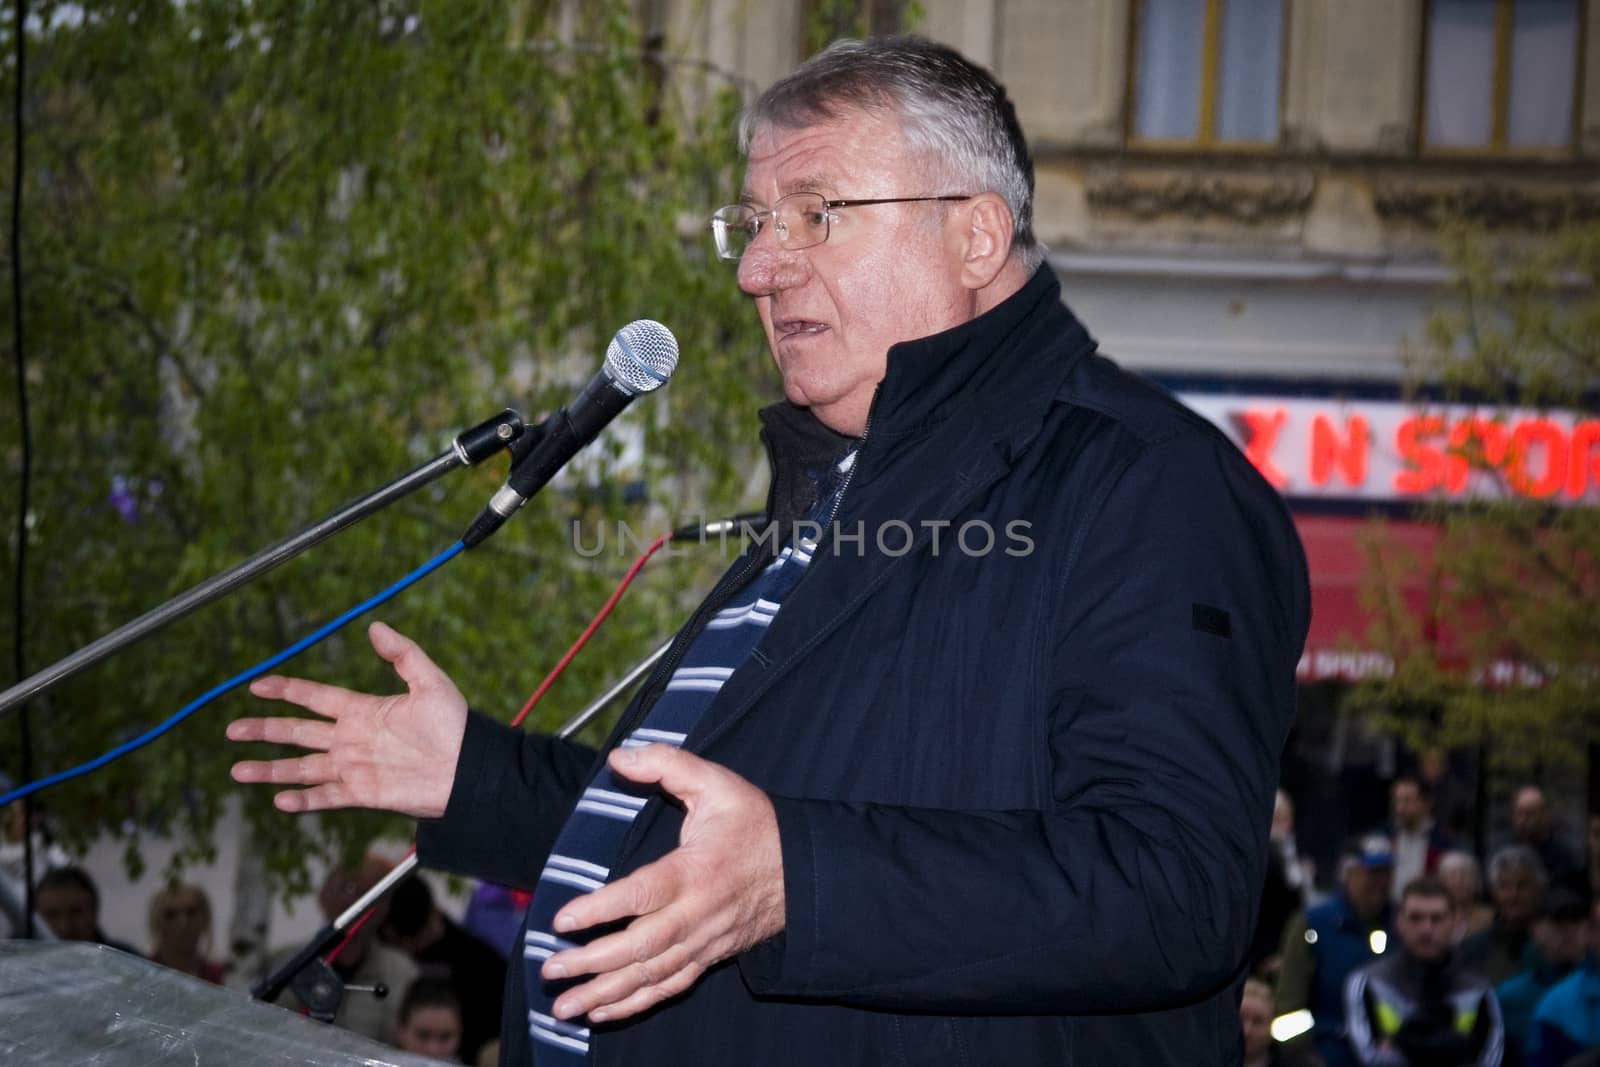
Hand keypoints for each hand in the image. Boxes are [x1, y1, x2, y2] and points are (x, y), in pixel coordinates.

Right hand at [226, 621, 466, 818]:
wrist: (469, 769)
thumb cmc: (455, 725)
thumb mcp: (430, 682)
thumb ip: (402, 654)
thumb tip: (376, 626)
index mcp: (363, 710)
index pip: (313, 697)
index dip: (285, 690)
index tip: (256, 685)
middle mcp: (351, 739)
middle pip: (296, 732)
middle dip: (263, 730)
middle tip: (231, 729)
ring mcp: (354, 767)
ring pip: (301, 767)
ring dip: (269, 770)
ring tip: (236, 770)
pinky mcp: (362, 793)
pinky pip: (325, 797)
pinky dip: (303, 800)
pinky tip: (279, 800)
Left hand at [540, 744, 784, 1023]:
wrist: (804, 871)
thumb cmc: (755, 824)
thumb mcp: (717, 783)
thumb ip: (667, 764)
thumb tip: (620, 757)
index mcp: (696, 871)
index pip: (643, 894)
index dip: (601, 909)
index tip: (563, 918)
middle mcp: (698, 914)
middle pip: (641, 947)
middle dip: (592, 963)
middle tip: (549, 969)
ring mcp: (703, 941)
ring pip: (651, 975)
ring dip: (605, 993)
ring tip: (563, 1006)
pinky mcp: (708, 957)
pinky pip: (669, 987)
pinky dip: (634, 1004)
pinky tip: (600, 1011)